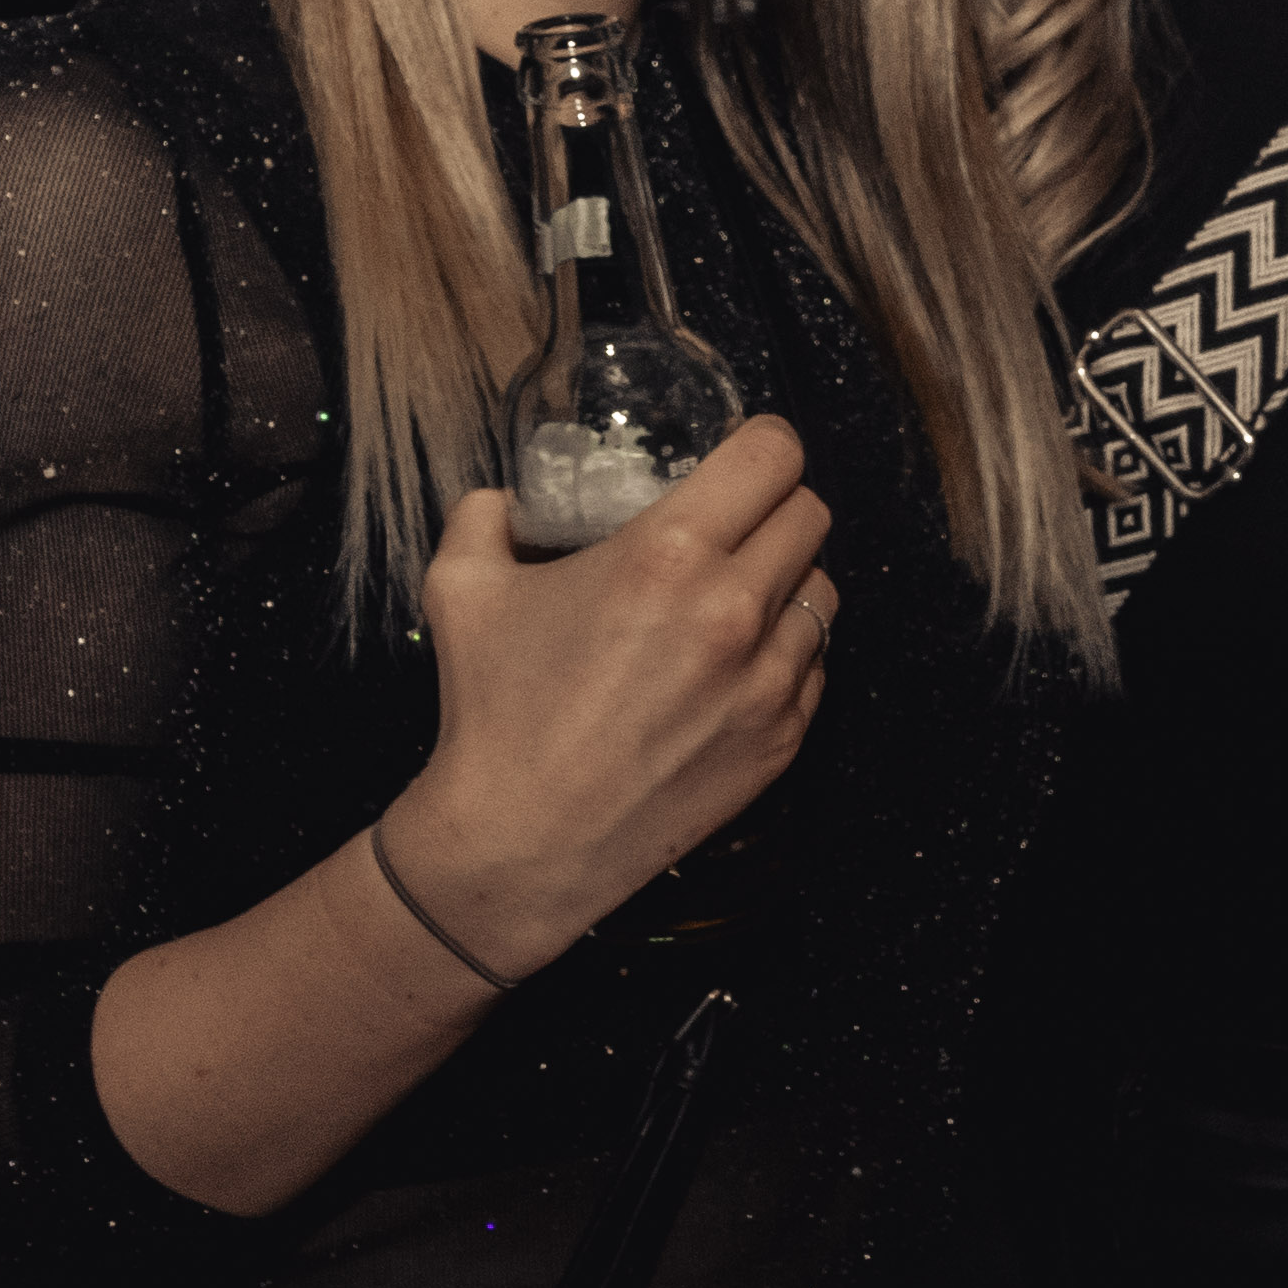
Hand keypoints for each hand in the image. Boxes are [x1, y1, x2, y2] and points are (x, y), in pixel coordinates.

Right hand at [378, 418, 835, 976]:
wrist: (520, 843)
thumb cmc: (493, 712)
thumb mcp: (462, 588)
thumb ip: (485, 516)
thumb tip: (505, 499)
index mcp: (668, 555)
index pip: (773, 455)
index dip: (761, 445)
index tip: (741, 456)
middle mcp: (735, 610)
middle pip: (810, 514)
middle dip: (773, 506)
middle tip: (736, 522)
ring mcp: (768, 681)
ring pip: (824, 589)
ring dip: (788, 579)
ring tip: (739, 592)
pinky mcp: (781, 739)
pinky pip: (815, 666)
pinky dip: (786, 653)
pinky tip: (734, 664)